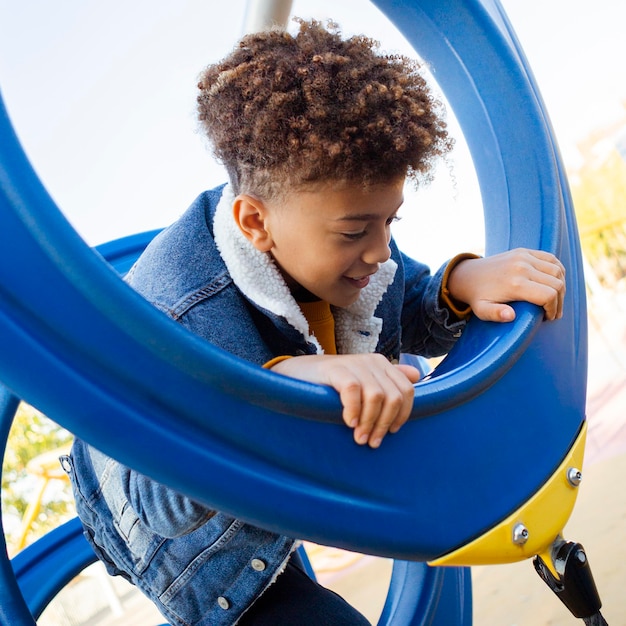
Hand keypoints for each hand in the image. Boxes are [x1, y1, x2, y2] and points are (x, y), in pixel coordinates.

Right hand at [271, 354, 419, 447]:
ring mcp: (354, 363)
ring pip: (376, 397)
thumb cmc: (332, 384)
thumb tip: (416, 375)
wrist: (297, 374)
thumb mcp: (362, 382)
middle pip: (394, 397)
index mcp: (383, 365)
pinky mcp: (336, 368)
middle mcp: (372, 361)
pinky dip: (353, 410)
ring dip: (369, 422)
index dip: (402, 415)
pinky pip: (353, 391)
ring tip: (359, 438)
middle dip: (384, 424)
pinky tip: (348, 423)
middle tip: (371, 442)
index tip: (391, 432)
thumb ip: (388, 380)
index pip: (407, 391)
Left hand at [446, 248, 564, 321]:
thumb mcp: (482, 310)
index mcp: (515, 283)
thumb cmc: (478, 297)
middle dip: (559, 301)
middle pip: (557, 284)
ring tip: (554, 300)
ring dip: (561, 287)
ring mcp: (524, 256)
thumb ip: (495, 314)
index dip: (553, 309)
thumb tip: (510, 316)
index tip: (548, 318)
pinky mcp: (524, 251)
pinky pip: (551, 259)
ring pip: (557, 271)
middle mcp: (522, 267)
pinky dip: (558, 271)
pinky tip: (554, 283)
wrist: (468, 275)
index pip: (549, 296)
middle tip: (553, 312)